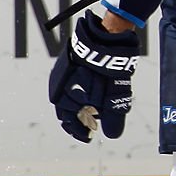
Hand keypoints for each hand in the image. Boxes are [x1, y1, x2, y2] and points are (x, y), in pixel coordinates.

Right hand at [48, 11, 139, 141]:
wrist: (106, 38)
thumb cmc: (110, 68)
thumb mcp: (116, 95)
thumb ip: (113, 117)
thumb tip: (113, 136)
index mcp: (68, 97)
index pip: (69, 122)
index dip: (79, 132)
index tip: (89, 137)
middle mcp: (59, 87)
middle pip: (66, 111)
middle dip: (78, 121)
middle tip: (90, 127)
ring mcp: (61, 75)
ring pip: (65, 98)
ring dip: (77, 107)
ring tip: (91, 112)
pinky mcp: (66, 65)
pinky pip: (67, 84)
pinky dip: (76, 93)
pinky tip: (88, 94)